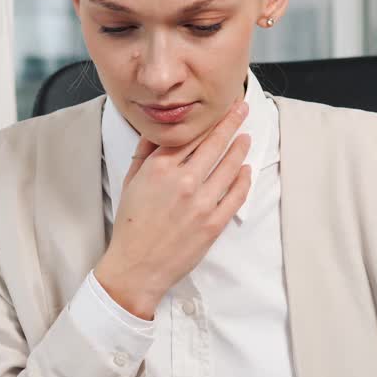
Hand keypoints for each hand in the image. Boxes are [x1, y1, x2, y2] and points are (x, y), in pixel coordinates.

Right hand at [93, 100, 252, 318]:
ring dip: (240, 148)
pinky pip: (236, 196)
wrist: (136, 267)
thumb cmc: (130, 225)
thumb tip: (156, 133)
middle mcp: (183, 181)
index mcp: (159, 169)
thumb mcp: (129, 183)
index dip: (206, 120)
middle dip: (230, 123)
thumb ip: (145, 155)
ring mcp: (201, 203)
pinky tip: (246, 170)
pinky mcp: (214, 223)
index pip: (189, 135)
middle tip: (241, 109)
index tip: (217, 108)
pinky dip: (244, 180)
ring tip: (246, 137)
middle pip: (214, 144)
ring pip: (229, 166)